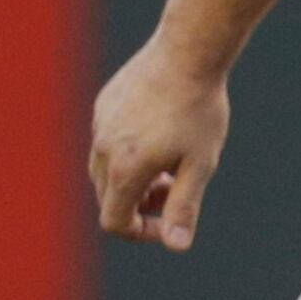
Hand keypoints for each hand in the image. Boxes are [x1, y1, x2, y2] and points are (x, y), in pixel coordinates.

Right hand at [88, 32, 233, 250]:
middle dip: (139, 206)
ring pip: (104, 171)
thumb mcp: (200, 164)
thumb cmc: (199, 111)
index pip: (114, 222)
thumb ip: (184, 207)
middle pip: (108, 199)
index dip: (141, 233)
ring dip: (133, 180)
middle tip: (175, 189)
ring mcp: (99, 125)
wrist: (188, 53)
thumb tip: (176, 246)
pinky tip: (160, 135)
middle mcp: (102, 149)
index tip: (170, 223)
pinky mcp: (103, 105)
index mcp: (124, 169)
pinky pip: (106, 141)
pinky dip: (127, 153)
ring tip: (170, 164)